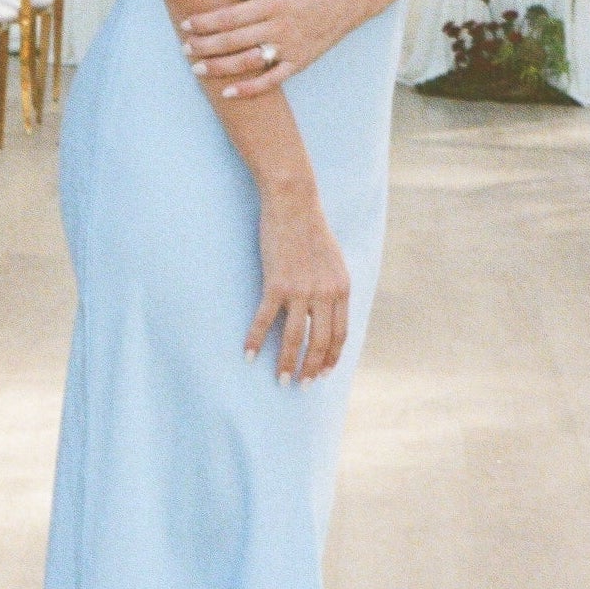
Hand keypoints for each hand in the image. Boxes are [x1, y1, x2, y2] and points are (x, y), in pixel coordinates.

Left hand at [182, 0, 363, 98]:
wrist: (347, 0)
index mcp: (272, 4)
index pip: (230, 16)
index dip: (205, 22)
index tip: (185, 25)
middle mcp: (279, 27)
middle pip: (234, 40)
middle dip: (206, 46)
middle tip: (185, 49)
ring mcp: (289, 47)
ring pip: (248, 62)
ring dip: (220, 67)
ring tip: (198, 69)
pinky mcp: (299, 63)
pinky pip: (272, 80)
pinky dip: (250, 89)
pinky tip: (228, 92)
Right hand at [247, 182, 349, 383]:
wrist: (294, 203)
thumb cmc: (310, 229)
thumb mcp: (333, 261)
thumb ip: (332, 287)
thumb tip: (326, 311)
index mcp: (342, 288)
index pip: (340, 334)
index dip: (332, 357)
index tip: (323, 373)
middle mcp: (325, 293)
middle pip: (320, 342)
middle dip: (311, 368)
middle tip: (302, 386)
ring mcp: (301, 290)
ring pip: (294, 338)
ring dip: (287, 363)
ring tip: (281, 380)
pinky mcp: (276, 284)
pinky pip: (265, 320)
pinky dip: (255, 340)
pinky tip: (247, 355)